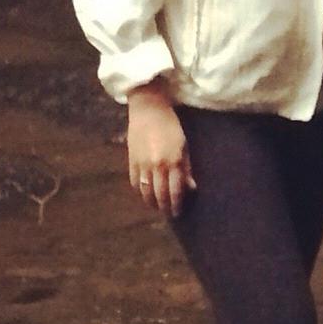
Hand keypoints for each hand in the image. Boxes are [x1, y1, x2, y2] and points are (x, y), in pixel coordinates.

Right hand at [127, 82, 195, 216]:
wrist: (148, 109)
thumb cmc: (171, 125)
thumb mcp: (184, 144)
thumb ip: (186, 167)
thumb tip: (191, 187)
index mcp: (173, 160)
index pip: (175, 190)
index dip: (177, 204)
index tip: (178, 212)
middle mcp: (157, 165)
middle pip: (160, 195)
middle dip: (165, 207)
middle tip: (169, 214)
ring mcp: (142, 164)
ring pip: (146, 192)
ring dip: (152, 203)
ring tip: (158, 207)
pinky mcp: (131, 161)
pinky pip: (135, 183)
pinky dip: (141, 192)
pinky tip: (146, 194)